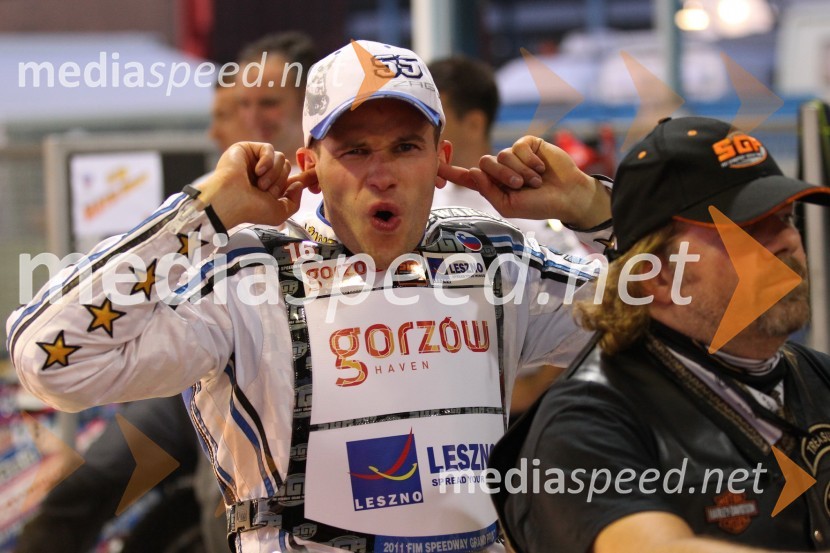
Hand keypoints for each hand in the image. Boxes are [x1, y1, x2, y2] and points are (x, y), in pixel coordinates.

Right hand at [194, 142, 316, 228]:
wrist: (230, 201)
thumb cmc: (251, 209)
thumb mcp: (279, 212)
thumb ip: (294, 202)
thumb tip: (298, 184)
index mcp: (270, 188)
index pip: (291, 178)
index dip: (305, 177)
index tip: (316, 176)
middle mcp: (263, 174)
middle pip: (287, 168)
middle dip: (280, 182)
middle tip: (265, 191)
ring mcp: (254, 161)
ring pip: (281, 158)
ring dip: (273, 174)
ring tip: (259, 185)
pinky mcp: (246, 149)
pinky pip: (269, 148)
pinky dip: (267, 161)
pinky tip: (257, 171)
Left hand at [438, 136, 611, 229]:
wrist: (567, 196)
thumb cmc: (539, 205)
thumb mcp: (509, 206)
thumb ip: (489, 192)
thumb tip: (473, 170)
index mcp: (491, 186)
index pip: (466, 177)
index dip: (449, 170)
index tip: (434, 163)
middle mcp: (499, 169)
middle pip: (485, 163)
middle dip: (503, 176)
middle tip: (521, 185)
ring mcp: (513, 155)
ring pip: (502, 155)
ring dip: (520, 171)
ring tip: (535, 180)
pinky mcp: (527, 145)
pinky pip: (519, 147)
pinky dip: (530, 160)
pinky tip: (541, 168)